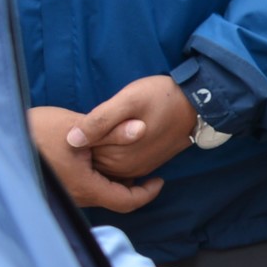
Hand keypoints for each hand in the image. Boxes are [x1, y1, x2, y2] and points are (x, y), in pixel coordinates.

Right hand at [29, 106, 163, 213]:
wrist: (3, 134)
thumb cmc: (37, 130)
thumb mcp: (77, 126)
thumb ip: (113, 130)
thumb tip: (142, 128)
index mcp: (84, 187)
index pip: (126, 202)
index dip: (148, 193)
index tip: (159, 179)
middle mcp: (76, 196)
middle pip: (115, 199)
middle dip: (133, 185)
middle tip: (147, 166)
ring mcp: (67, 193)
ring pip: (102, 193)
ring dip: (117, 180)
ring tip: (128, 159)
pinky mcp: (61, 186)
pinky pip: (89, 187)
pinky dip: (102, 177)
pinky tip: (104, 157)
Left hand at [71, 73, 198, 179]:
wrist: (195, 105)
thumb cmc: (160, 97)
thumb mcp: (127, 101)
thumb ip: (99, 121)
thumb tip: (72, 139)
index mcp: (114, 155)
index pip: (80, 148)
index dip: (78, 130)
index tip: (88, 113)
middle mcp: (123, 169)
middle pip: (90, 155)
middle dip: (89, 139)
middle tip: (100, 115)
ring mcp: (134, 169)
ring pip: (103, 159)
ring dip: (101, 143)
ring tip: (110, 120)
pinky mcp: (143, 165)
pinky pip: (117, 161)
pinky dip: (113, 148)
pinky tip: (118, 131)